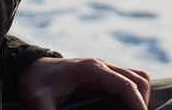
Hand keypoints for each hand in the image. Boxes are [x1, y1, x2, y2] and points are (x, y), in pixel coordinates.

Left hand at [17, 56, 150, 109]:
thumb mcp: (39, 101)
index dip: (138, 105)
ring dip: (140, 97)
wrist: (29, 68)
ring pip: (138, 77)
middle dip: (142, 103)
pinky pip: (129, 80)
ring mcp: (105, 69)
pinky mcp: (104, 75)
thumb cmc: (35, 82)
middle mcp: (103, 65)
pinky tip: (127, 109)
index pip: (127, 85)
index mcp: (92, 69)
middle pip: (139, 80)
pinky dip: (134, 94)